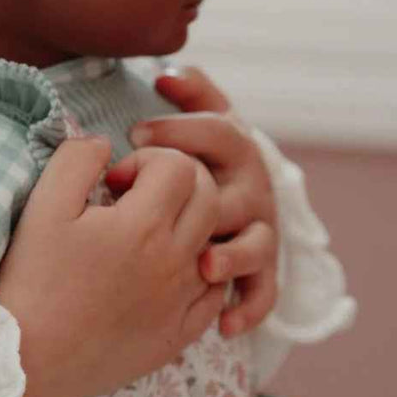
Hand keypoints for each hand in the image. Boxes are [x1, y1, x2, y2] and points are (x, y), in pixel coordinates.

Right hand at [0, 138, 223, 396]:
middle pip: (209, 199)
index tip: (114, 182)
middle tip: (133, 198)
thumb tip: (103, 142)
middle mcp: (174, 264)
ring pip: (216, 245)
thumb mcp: (43, 205)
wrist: (24, 354)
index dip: (147, 159)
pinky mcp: (177, 336)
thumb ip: (77, 158)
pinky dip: (196, 272)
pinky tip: (158, 273)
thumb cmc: (30, 277)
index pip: (179, 166)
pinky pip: (213, 294)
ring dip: (187, 226)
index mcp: (142, 226)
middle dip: (176, 184)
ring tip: (143, 234)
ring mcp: (180, 304)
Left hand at [132, 65, 277, 337]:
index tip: (134, 133)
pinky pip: (262, 291)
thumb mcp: (196, 117)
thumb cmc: (199, 152)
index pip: (218, 131)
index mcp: (233, 147)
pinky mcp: (259, 268)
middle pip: (235, 190)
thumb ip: (188, 91)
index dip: (178, 130)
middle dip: (199, 196)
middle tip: (152, 201)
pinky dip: (248, 307)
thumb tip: (167, 72)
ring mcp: (258, 230)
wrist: (227, 189)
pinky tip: (223, 324)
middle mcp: (251, 189)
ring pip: (255, 243)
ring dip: (233, 254)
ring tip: (204, 265)